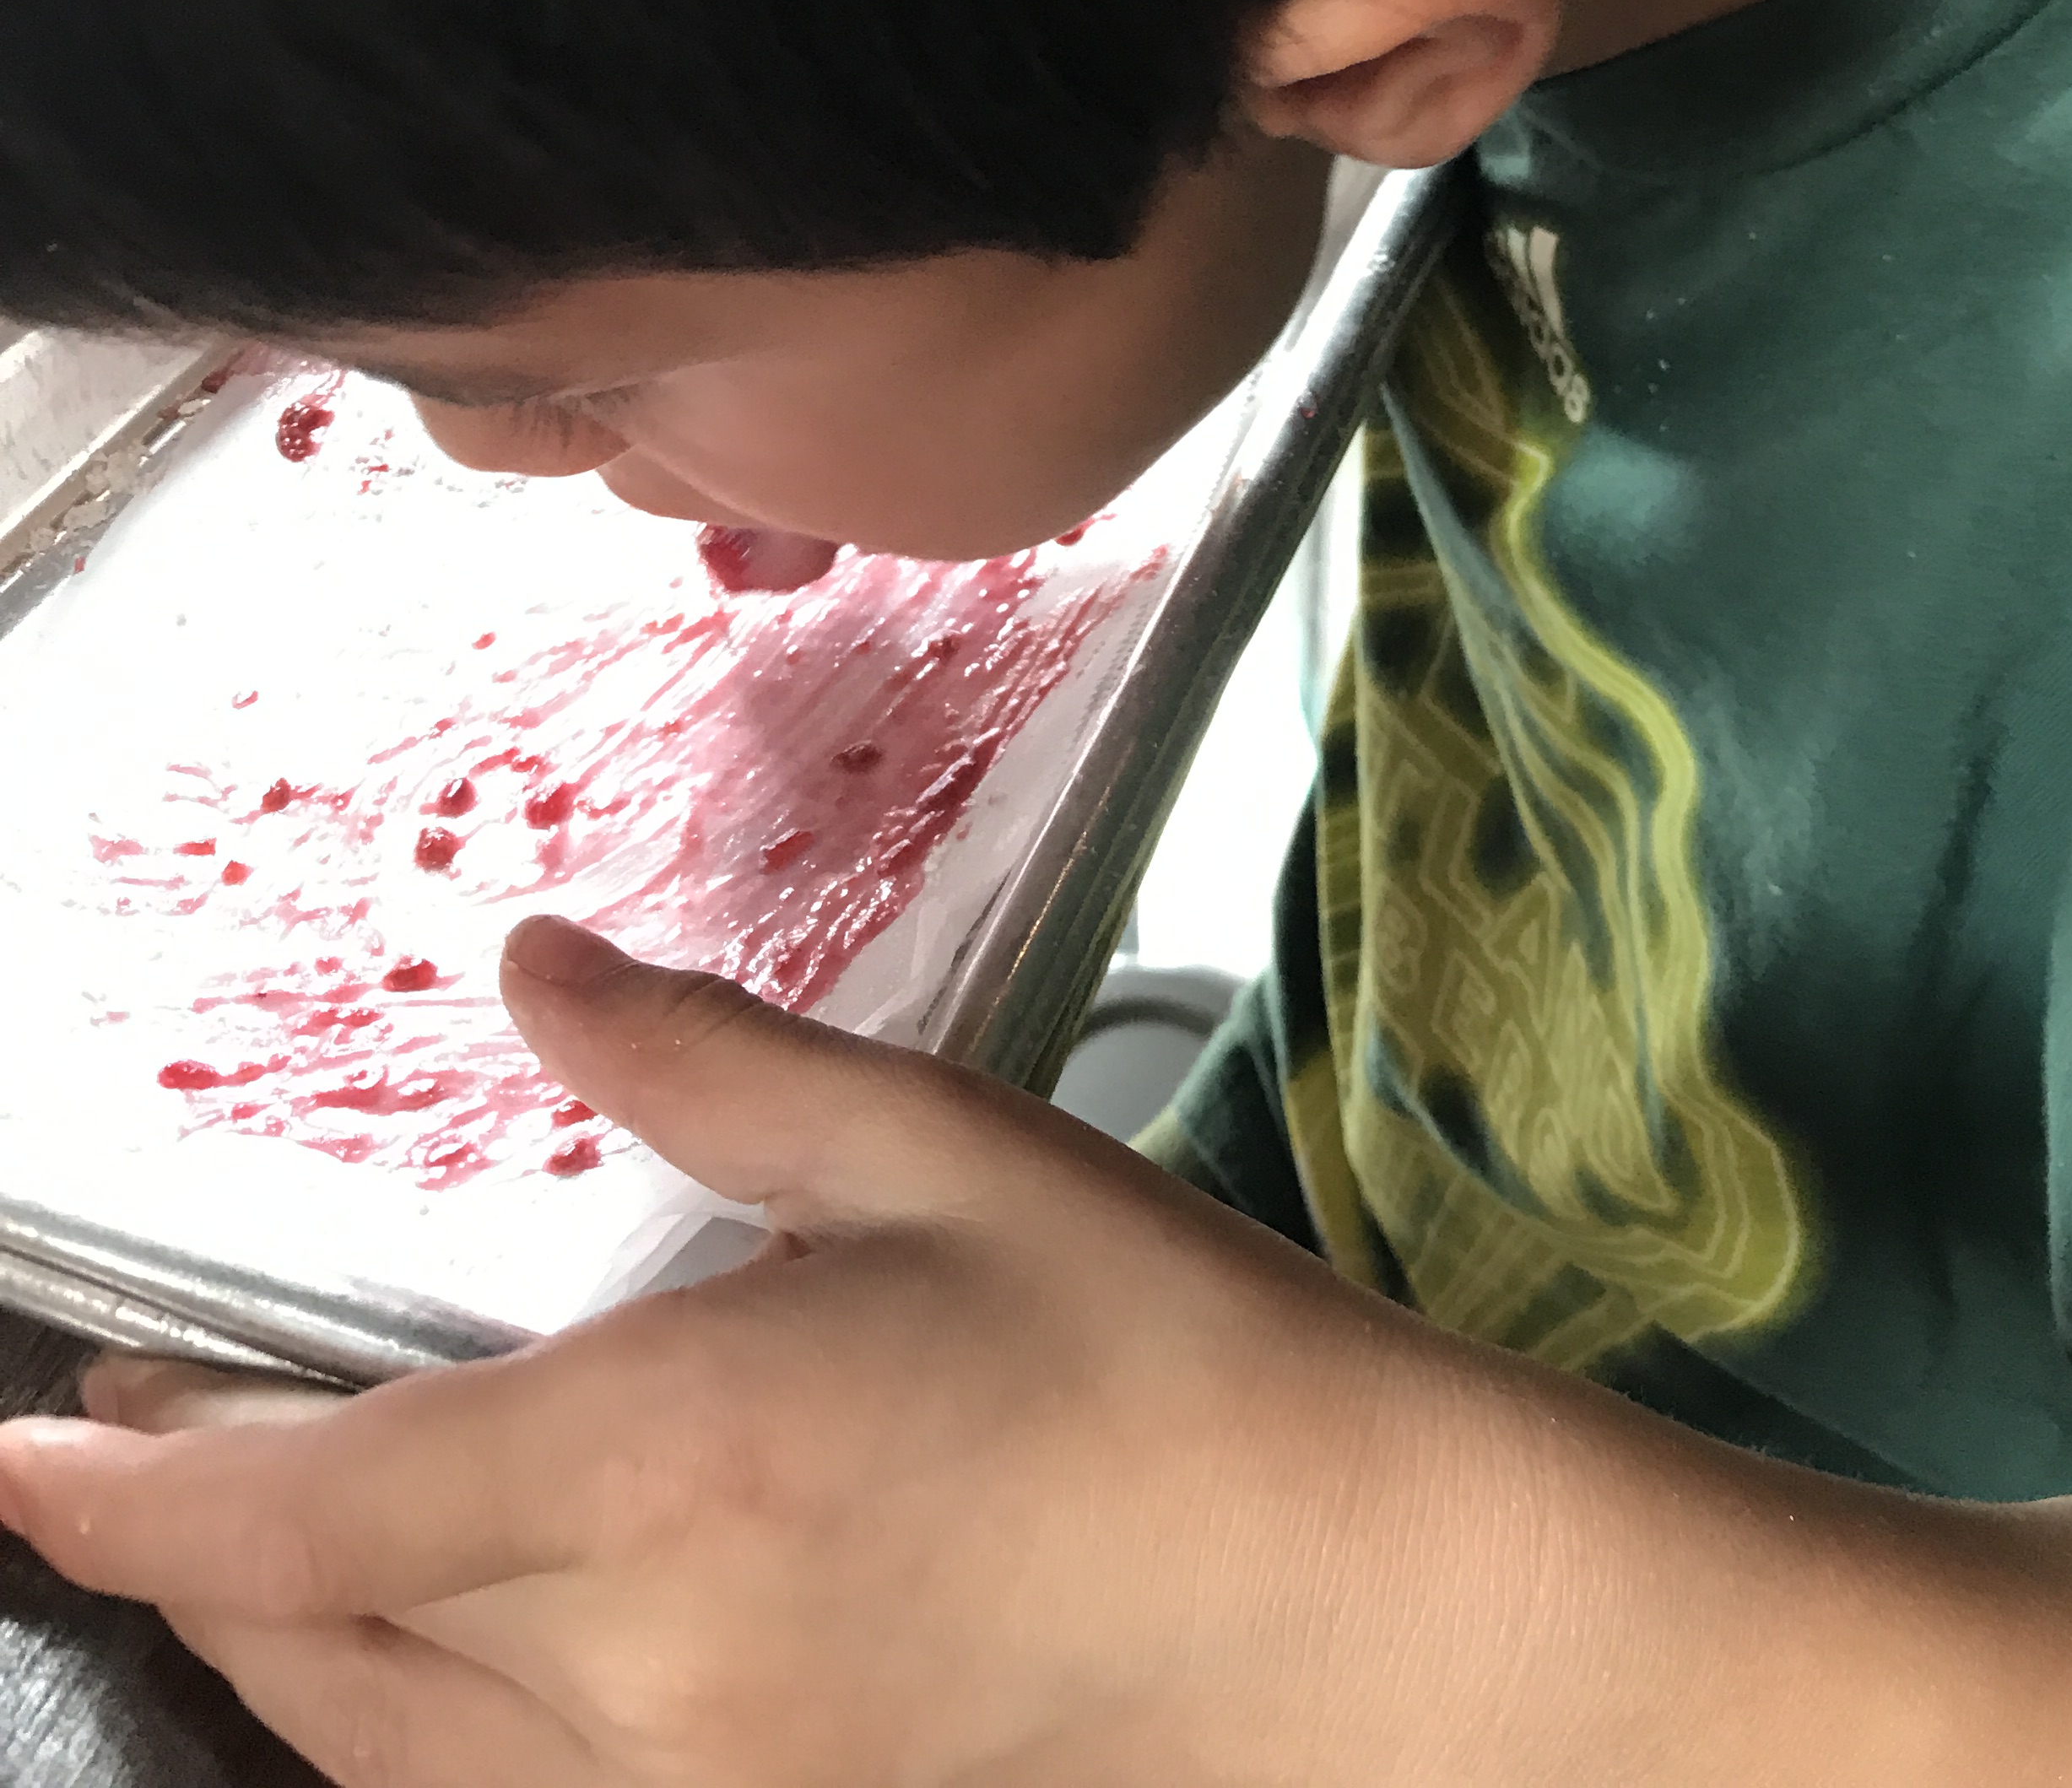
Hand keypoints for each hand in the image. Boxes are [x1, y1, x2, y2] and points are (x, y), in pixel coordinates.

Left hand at [0, 921, 1644, 1787]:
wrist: (1337, 1601)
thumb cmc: (1155, 1353)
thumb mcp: (935, 1153)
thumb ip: (701, 1063)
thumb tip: (531, 965)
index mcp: (673, 1468)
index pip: (312, 1509)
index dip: (131, 1489)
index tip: (30, 1444)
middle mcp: (643, 1669)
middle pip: (311, 1641)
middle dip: (185, 1547)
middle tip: (125, 1437)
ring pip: (379, 1751)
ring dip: (277, 1639)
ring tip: (235, 1529)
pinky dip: (393, 1725)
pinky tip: (415, 1645)